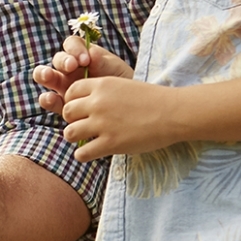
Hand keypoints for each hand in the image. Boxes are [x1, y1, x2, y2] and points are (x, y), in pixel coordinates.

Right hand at [34, 34, 133, 116]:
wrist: (129, 108)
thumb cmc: (121, 83)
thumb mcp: (115, 70)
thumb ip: (102, 62)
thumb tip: (91, 54)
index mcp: (82, 55)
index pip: (71, 45)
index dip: (74, 49)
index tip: (85, 59)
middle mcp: (70, 69)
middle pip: (57, 59)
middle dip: (61, 61)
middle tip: (71, 66)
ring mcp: (63, 86)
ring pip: (46, 76)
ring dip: (44, 74)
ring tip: (49, 76)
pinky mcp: (62, 104)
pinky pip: (49, 100)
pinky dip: (47, 98)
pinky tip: (51, 98)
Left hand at [60, 77, 178, 160]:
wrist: (173, 113)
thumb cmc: (153, 100)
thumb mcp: (124, 85)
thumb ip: (104, 92)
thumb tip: (87, 102)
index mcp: (102, 85)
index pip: (71, 91)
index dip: (72, 101)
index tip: (80, 109)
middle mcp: (98, 103)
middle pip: (67, 112)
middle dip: (72, 120)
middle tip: (82, 126)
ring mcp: (102, 124)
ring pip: (70, 133)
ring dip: (75, 137)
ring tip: (85, 140)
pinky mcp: (110, 143)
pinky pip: (82, 153)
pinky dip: (82, 155)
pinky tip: (90, 153)